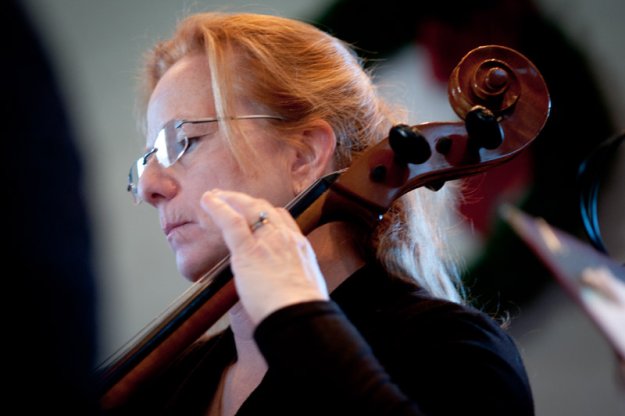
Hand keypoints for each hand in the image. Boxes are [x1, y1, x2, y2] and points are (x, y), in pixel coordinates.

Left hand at [200, 189, 328, 324]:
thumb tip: (282, 290)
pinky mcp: (248, 250)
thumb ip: (291, 282)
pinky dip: (218, 207)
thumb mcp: (305, 288)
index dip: (267, 213)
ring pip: (248, 208)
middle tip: (232, 198)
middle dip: (246, 201)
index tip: (256, 212)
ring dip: (230, 199)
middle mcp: (285, 238)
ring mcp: (267, 241)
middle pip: (265, 208)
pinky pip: (231, 221)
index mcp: (300, 247)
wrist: (299, 314)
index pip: (283, 219)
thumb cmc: (301, 310)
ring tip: (215, 196)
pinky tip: (207, 201)